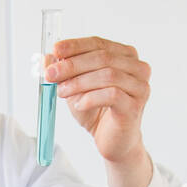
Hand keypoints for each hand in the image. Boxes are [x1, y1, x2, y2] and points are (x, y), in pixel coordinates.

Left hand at [45, 36, 152, 176]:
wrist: (112, 142)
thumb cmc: (97, 112)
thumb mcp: (76, 88)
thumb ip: (64, 72)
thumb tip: (46, 58)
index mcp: (126, 56)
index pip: (99, 43)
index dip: (76, 46)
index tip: (55, 50)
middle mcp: (138, 68)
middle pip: (103, 57)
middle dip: (73, 65)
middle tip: (51, 74)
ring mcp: (139, 86)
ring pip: (108, 75)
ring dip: (79, 82)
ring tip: (62, 92)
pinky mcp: (135, 106)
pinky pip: (112, 95)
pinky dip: (91, 98)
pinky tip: (79, 105)